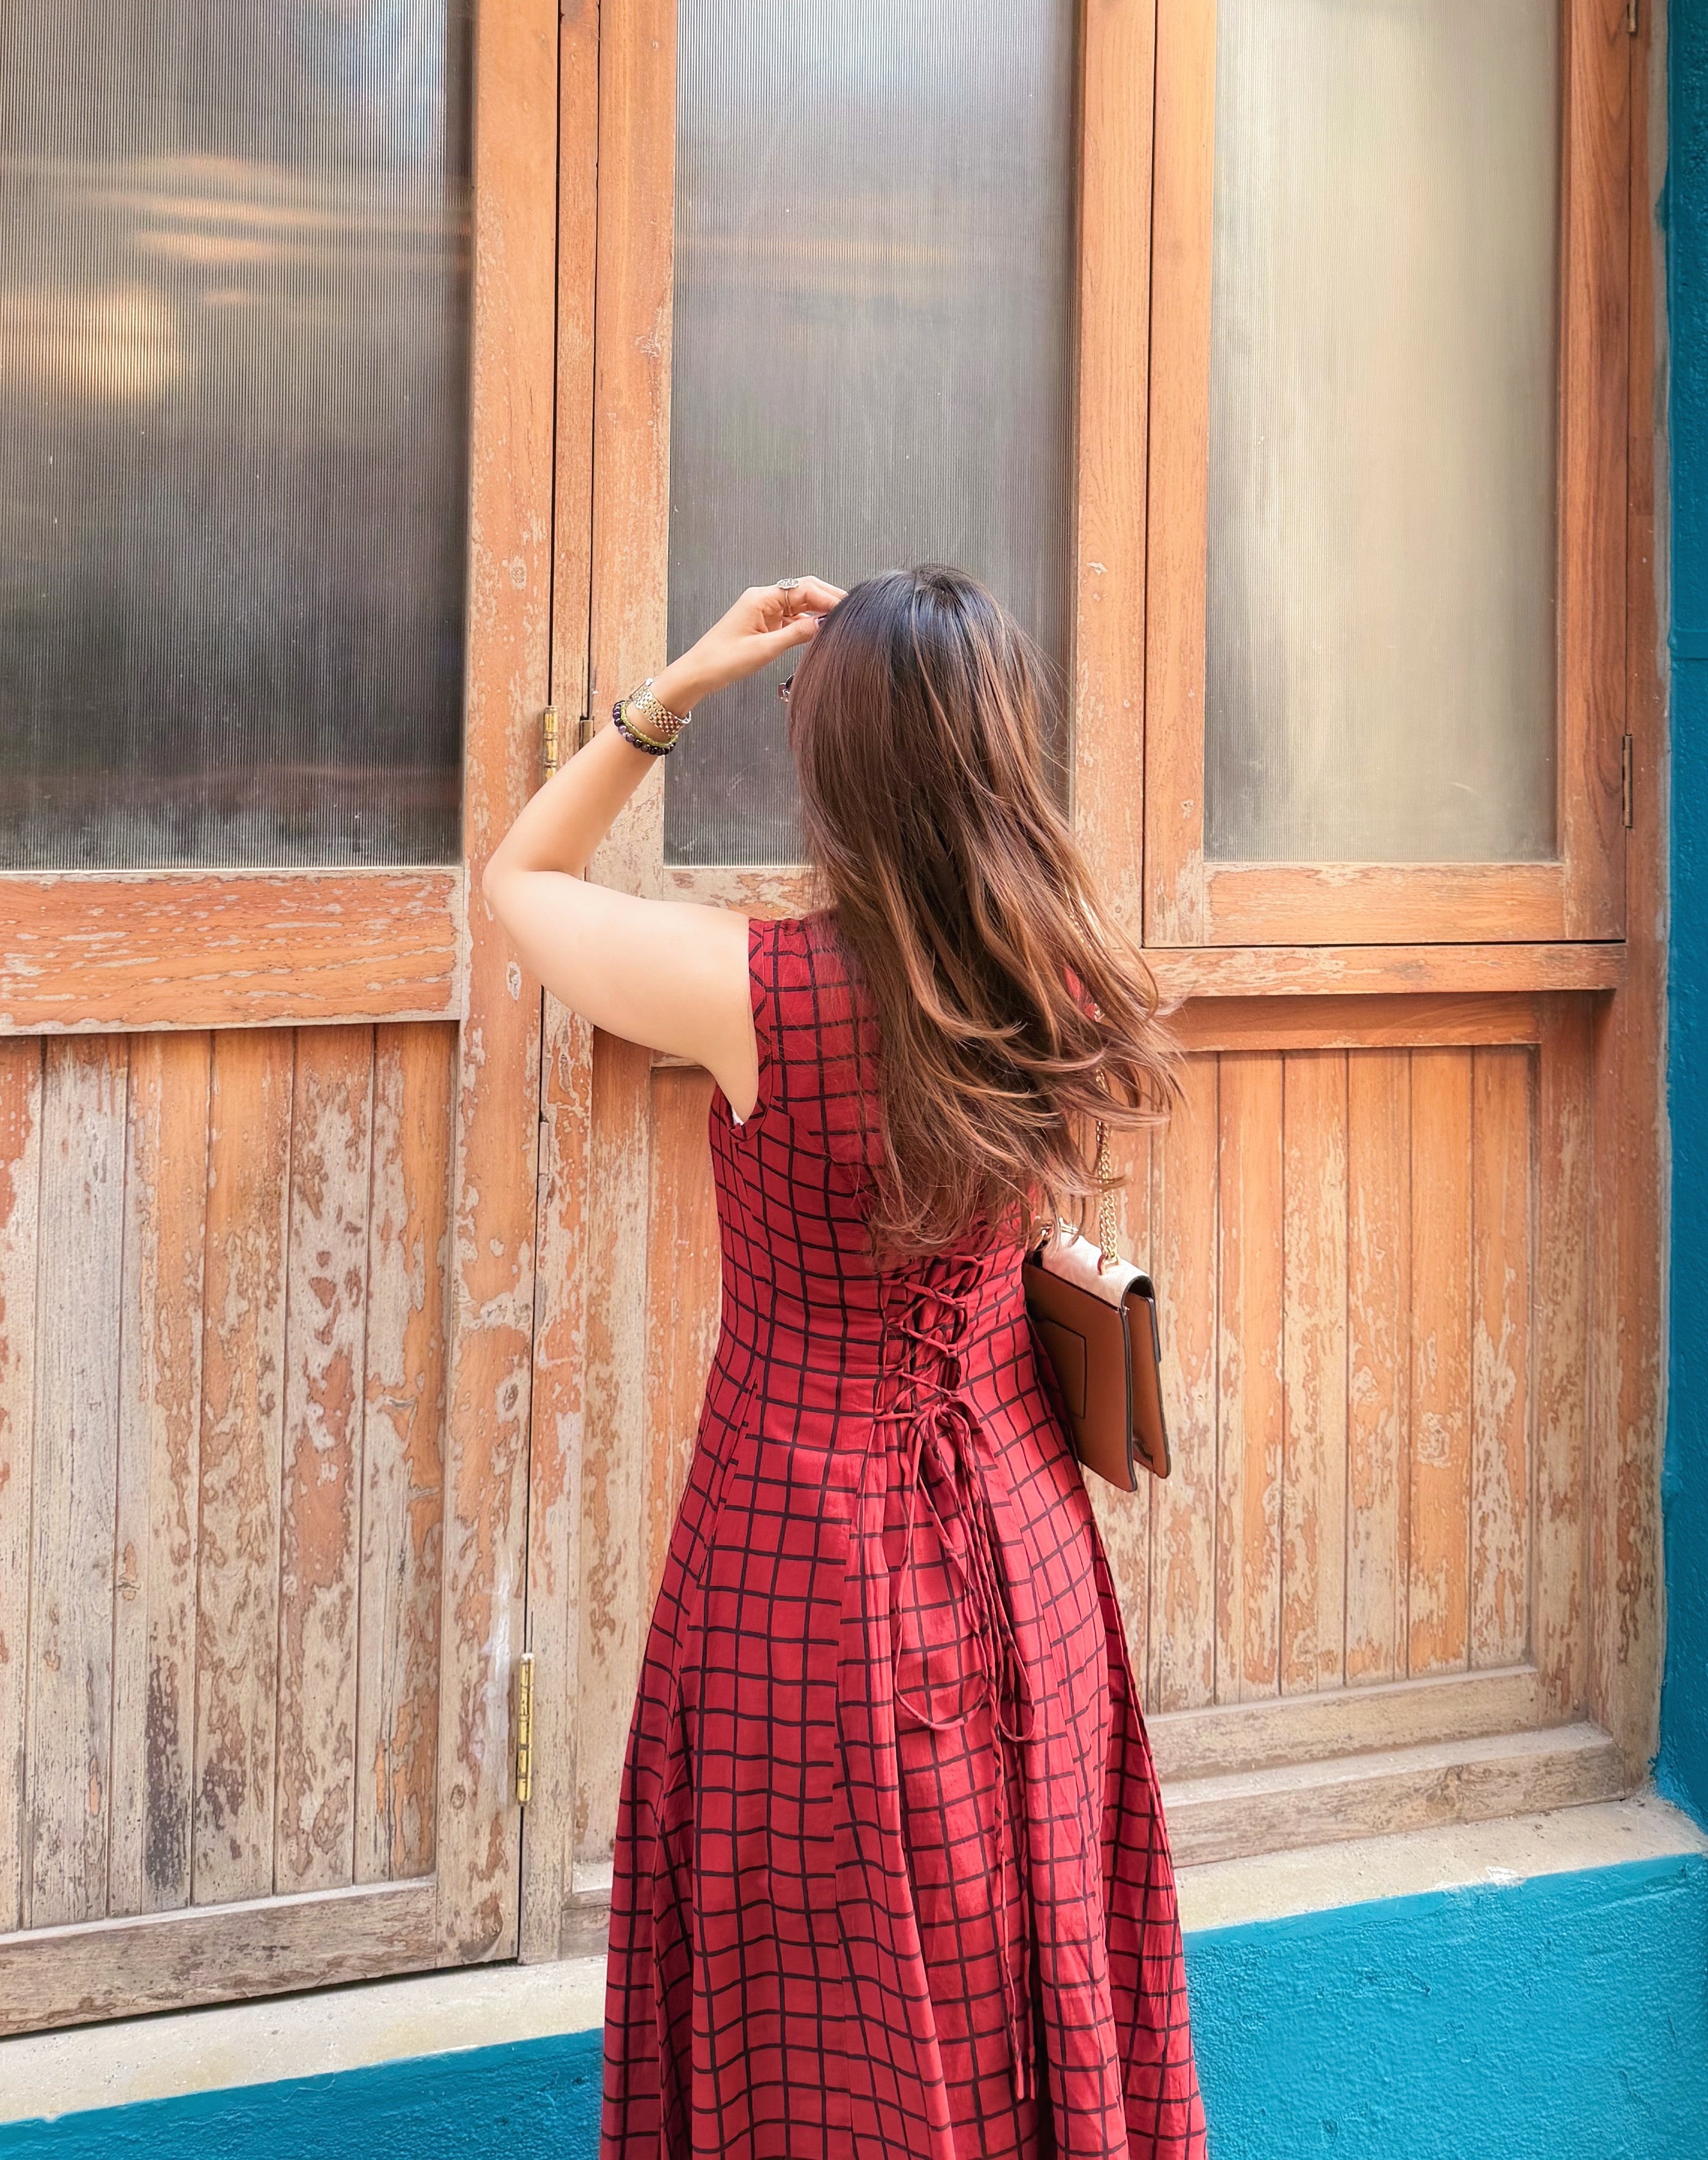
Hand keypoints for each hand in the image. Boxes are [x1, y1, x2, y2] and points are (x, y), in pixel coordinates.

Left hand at [652, 577, 844, 712]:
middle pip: (804, 591)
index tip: (846, 607)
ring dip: (819, 610)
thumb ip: (797, 634)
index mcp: (761, 598)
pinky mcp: (764, 623)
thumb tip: (823, 623)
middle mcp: (764, 599)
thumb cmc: (722, 660)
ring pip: (800, 604)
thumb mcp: (765, 648)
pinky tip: (820, 630)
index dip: (828, 597)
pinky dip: (807, 622)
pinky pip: (792, 617)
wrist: (699, 673)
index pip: (804, 588)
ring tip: (839, 621)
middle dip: (828, 599)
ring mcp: (764, 611)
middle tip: (850, 611)